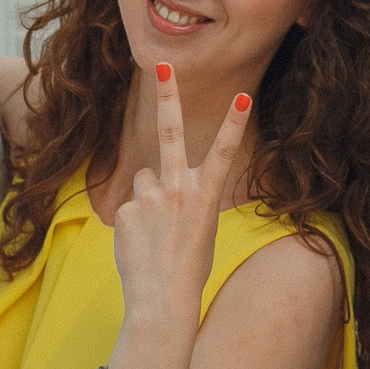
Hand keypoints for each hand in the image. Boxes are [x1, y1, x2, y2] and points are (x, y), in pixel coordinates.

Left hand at [108, 65, 251, 333]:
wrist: (161, 302)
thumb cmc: (187, 268)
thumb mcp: (196, 228)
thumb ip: (177, 197)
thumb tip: (148, 181)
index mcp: (205, 197)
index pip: (223, 153)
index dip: (234, 123)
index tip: (243, 95)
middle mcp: (178, 190)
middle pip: (172, 134)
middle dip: (169, 96)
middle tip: (163, 65)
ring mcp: (149, 198)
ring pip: (144, 179)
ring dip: (147, 197)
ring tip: (155, 232)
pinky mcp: (126, 210)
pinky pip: (130, 205)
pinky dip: (133, 221)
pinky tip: (140, 244)